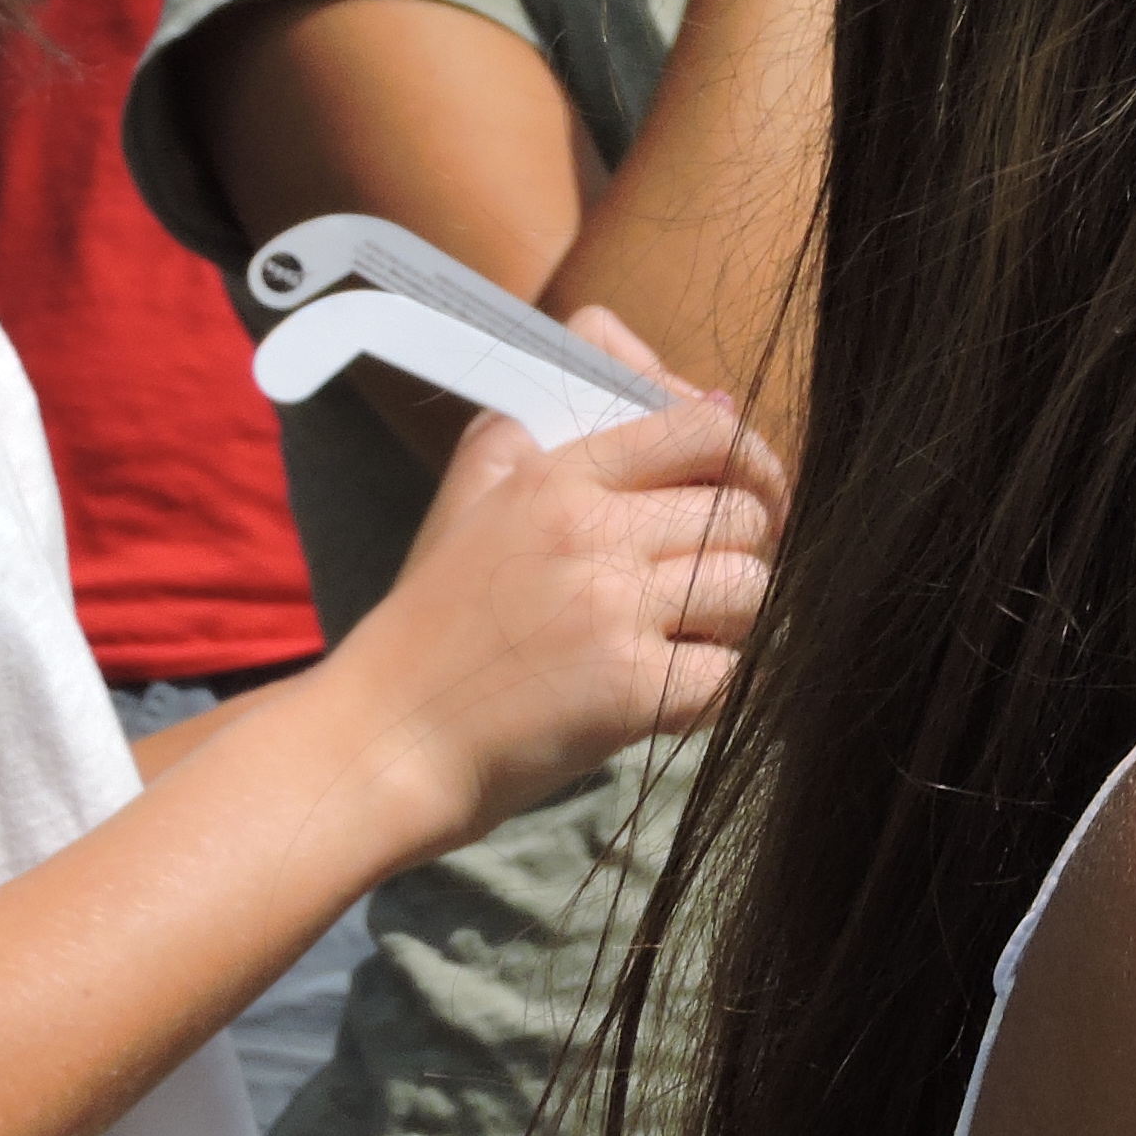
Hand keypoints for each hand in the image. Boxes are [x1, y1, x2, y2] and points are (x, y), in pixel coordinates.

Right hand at [320, 310, 782, 851]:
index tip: (753, 494)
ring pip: (750, 589)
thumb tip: (696, 392)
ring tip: (690, 638)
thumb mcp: (472, 499)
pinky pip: (733, 672)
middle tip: (714, 581)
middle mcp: (591, 533)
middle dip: (746, 550)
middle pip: (742, 514)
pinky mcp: (633, 693)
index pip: (706, 429)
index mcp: (557, 476)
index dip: (752, 460)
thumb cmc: (432, 626)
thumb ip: (554, 426)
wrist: (383, 743)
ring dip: (736, 620)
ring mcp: (614, 612)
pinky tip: (676, 690)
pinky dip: (718, 686)